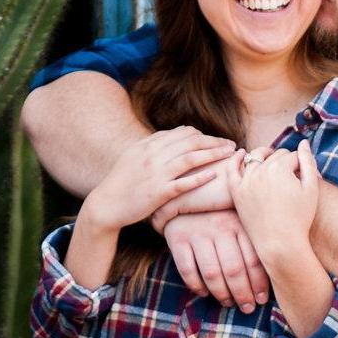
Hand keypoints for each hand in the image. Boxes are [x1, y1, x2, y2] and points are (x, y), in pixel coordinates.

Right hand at [80, 128, 236, 237]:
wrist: (106, 204)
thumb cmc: (122, 182)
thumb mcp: (135, 156)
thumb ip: (154, 146)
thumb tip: (177, 137)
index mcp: (148, 144)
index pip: (182, 133)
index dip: (202, 135)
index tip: (215, 141)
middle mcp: (152, 155)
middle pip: (190, 141)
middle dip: (213, 141)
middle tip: (230, 145)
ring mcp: (155, 173)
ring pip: (190, 158)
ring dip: (213, 154)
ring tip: (229, 154)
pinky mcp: (158, 193)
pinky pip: (183, 183)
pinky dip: (200, 177)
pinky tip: (214, 174)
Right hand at [160, 208, 272, 312]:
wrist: (184, 197)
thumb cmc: (221, 216)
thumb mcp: (239, 221)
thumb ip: (254, 243)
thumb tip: (275, 276)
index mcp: (238, 222)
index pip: (253, 259)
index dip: (259, 284)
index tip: (261, 300)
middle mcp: (218, 226)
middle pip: (233, 270)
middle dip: (242, 294)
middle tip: (247, 308)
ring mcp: (197, 232)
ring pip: (212, 273)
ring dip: (221, 294)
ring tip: (228, 302)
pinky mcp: (177, 239)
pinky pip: (187, 270)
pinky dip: (196, 286)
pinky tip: (204, 292)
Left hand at [227, 142, 320, 261]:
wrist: (280, 243)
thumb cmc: (300, 218)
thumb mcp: (311, 189)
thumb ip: (308, 162)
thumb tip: (304, 142)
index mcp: (280, 168)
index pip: (292, 156)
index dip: (300, 164)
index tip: (304, 176)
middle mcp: (261, 170)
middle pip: (275, 156)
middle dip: (284, 161)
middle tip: (290, 173)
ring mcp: (247, 180)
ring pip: (255, 158)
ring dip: (264, 156)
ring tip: (270, 159)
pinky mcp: (236, 192)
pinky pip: (232, 169)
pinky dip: (235, 158)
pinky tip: (240, 153)